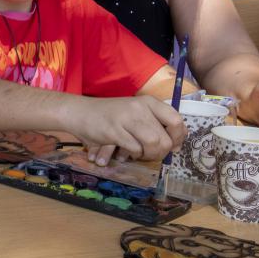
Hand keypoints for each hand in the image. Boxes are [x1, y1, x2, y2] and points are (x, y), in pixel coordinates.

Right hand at [69, 97, 184, 164]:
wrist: (79, 112)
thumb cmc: (110, 115)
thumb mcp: (136, 113)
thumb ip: (156, 124)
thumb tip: (177, 146)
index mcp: (148, 102)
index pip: (176, 120)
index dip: (179, 137)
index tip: (173, 146)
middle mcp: (140, 108)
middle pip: (165, 138)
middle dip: (161, 152)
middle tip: (151, 154)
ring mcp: (126, 118)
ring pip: (153, 144)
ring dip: (149, 155)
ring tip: (140, 154)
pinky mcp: (114, 131)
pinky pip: (135, 149)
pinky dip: (133, 155)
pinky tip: (127, 152)